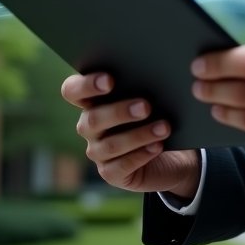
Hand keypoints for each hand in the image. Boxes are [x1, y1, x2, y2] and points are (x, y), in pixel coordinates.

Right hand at [61, 72, 200, 197]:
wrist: (172, 152)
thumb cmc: (158, 114)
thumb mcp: (152, 97)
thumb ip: (143, 85)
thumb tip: (155, 71)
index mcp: (92, 100)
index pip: (72, 90)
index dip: (86, 85)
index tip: (110, 80)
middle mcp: (89, 126)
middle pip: (92, 119)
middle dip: (119, 112)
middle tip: (146, 106)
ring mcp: (97, 151)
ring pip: (110, 145)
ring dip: (139, 135)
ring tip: (164, 128)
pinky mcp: (110, 173)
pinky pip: (121, 166)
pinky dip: (141, 155)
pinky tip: (158, 146)